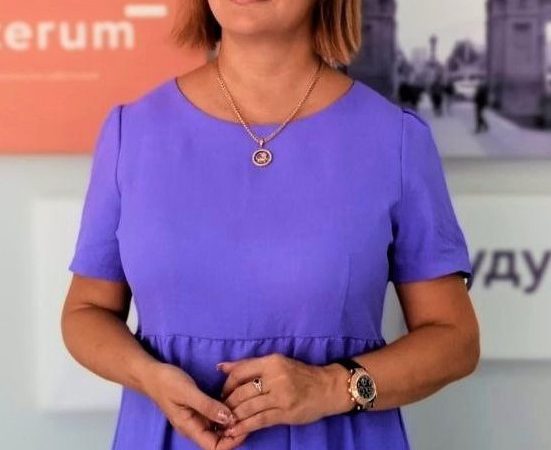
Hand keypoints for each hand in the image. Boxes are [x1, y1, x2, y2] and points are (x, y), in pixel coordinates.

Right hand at [143, 362, 247, 449]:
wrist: (152, 374)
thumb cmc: (167, 383)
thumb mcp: (188, 392)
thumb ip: (207, 406)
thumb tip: (228, 419)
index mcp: (190, 428)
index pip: (215, 447)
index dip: (232, 441)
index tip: (244, 425)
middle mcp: (196, 427)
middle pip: (220, 439)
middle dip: (236, 430)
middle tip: (249, 414)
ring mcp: (198, 418)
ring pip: (220, 427)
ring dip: (232, 421)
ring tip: (245, 407)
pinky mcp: (200, 408)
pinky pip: (217, 415)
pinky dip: (227, 411)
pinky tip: (235, 401)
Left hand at [217, 353, 346, 438]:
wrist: (328, 388)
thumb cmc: (300, 375)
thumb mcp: (277, 363)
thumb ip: (249, 365)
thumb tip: (221, 367)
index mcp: (271, 362)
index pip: (239, 372)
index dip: (226, 385)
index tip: (222, 394)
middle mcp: (275, 377)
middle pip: (241, 392)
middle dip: (227, 404)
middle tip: (219, 412)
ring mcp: (280, 396)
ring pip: (248, 407)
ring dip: (233, 417)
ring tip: (224, 424)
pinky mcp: (285, 412)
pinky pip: (259, 420)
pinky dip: (244, 427)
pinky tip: (235, 431)